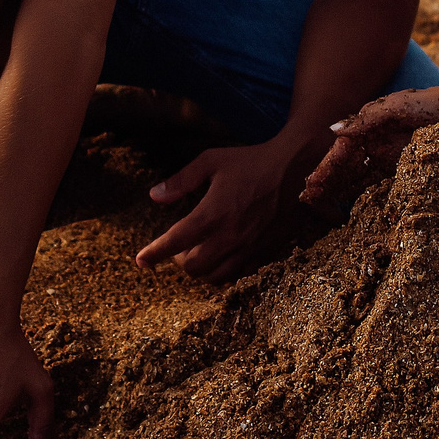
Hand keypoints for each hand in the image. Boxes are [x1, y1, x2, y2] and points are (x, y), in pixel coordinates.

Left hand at [133, 140, 296, 282]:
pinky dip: (224, 271)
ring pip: (216, 277)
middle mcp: (230, 236)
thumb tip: (154, 196)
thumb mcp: (211, 161)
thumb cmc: (252, 161)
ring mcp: (249, 248)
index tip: (141, 261)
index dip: (153, 254)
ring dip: (201, 270)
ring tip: (198, 254)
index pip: (175, 242)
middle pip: (193, 268)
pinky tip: (222, 255)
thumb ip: (181, 180)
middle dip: (179, 262)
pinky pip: (239, 275)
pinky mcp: (265, 252)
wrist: (298, 169)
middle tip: (178, 249)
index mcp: (213, 213)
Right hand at [303, 85, 438, 205]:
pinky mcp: (402, 167)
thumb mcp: (392, 107)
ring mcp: (386, 157)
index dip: (324, 169)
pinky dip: (365, 194)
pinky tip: (355, 208)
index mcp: (365, 129)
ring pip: (358, 177)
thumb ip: (364, 120)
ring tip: (323, 207)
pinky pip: (380, 183)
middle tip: (308, 200)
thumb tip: (333, 132)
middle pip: (344, 167)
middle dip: (326, 182)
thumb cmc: (423, 103)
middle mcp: (372, 144)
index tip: (309, 185)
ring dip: (340, 190)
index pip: (339, 153)